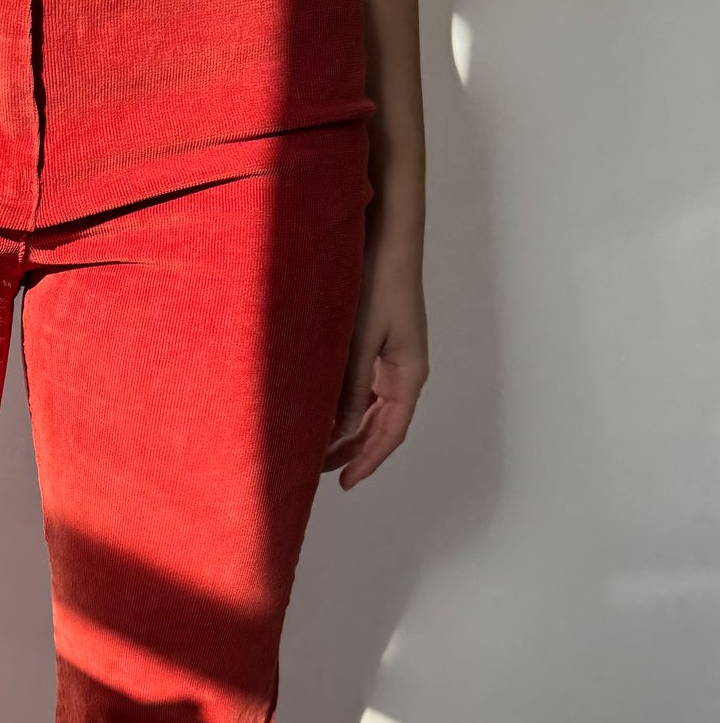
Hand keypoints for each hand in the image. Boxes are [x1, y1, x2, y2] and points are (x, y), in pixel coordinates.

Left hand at [324, 221, 428, 490]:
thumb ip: (350, 388)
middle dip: (352, 450)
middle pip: (380, 426)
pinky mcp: (378, 345)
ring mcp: (392, 359)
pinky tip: (321, 411)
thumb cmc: (377, 284)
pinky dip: (343, 405)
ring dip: (346, 430)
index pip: (390, 433)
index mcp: (408, 374)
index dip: (367, 461)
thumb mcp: (359, 341)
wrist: (387, 239)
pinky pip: (363, 388)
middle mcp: (404, 371)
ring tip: (314, 448)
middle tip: (315, 470)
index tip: (344, 483)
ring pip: (370, 409)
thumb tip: (339, 431)